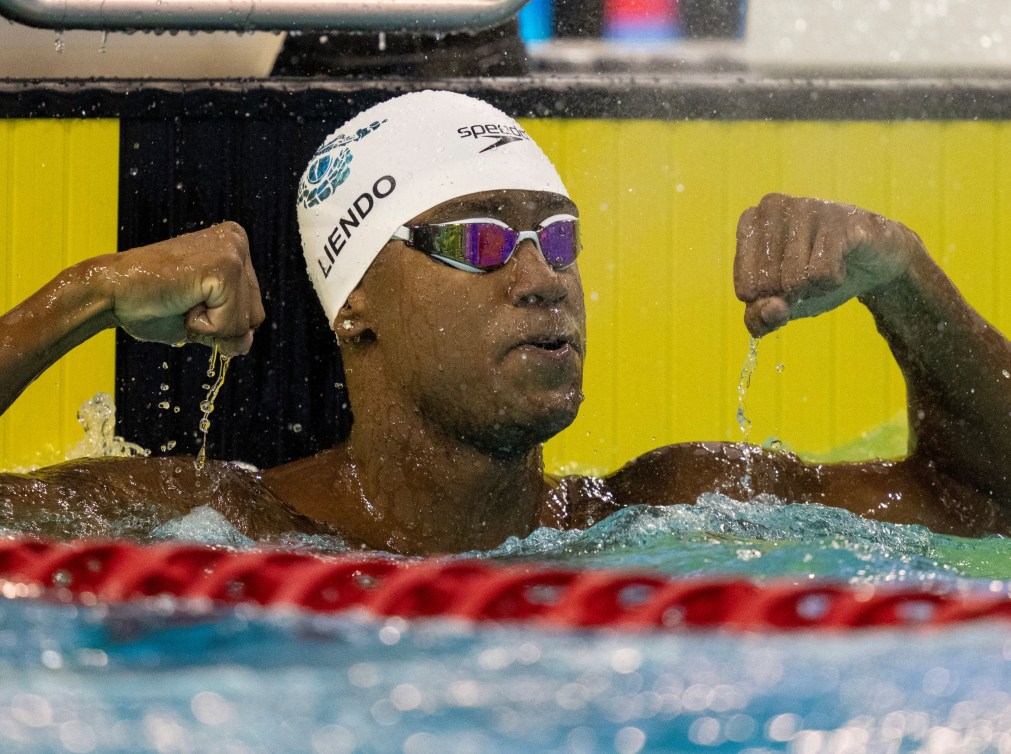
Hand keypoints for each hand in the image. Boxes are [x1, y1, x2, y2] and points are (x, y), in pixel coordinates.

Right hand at [107, 222, 264, 355]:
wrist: (110, 293)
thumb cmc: (150, 305)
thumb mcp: (203, 321)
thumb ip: (231, 330)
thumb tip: (248, 342)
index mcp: (235, 247)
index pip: (253, 311)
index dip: (220, 321)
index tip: (187, 300)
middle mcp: (237, 241)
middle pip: (255, 317)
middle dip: (219, 324)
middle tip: (182, 301)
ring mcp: (233, 251)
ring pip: (246, 322)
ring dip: (210, 325)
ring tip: (181, 299)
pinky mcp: (224, 267)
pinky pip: (231, 323)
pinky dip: (203, 325)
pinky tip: (181, 300)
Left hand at [734, 194, 920, 336]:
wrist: (873, 263)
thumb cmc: (815, 278)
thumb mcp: (781, 305)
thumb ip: (759, 318)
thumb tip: (771, 309)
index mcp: (750, 223)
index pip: (745, 290)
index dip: (771, 301)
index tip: (786, 284)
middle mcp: (773, 206)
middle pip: (768, 285)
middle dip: (793, 294)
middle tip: (811, 274)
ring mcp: (805, 207)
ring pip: (794, 280)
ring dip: (815, 287)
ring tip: (827, 266)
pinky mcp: (838, 219)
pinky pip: (822, 273)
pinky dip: (834, 281)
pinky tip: (843, 263)